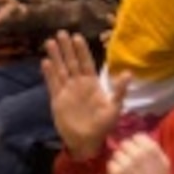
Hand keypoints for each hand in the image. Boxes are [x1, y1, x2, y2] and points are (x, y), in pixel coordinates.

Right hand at [42, 31, 124, 159]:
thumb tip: (128, 73)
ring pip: (60, 69)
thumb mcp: (115, 107)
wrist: (87, 141)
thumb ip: (119, 90)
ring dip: (55, 56)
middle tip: (61, 33)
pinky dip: (49, 74)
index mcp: (92, 84)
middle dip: (66, 48)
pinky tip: (45, 62)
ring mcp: (67, 91)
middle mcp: (78, 84)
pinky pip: (52, 84)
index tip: (77, 37)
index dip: (82, 50)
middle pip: (71, 62)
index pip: (86, 63)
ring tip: (49, 42)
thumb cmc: (103, 125)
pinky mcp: (57, 100)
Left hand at [107, 134, 171, 173]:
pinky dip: (114, 170)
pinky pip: (110, 164)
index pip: (137, 136)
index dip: (136, 144)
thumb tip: (141, 139)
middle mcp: (138, 153)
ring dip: (119, 161)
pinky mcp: (116, 173)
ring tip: (126, 171)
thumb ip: (154, 149)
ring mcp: (126, 163)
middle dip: (126, 152)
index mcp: (151, 149)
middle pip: (125, 143)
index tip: (137, 152)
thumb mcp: (164, 162)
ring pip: (116, 153)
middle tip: (130, 162)